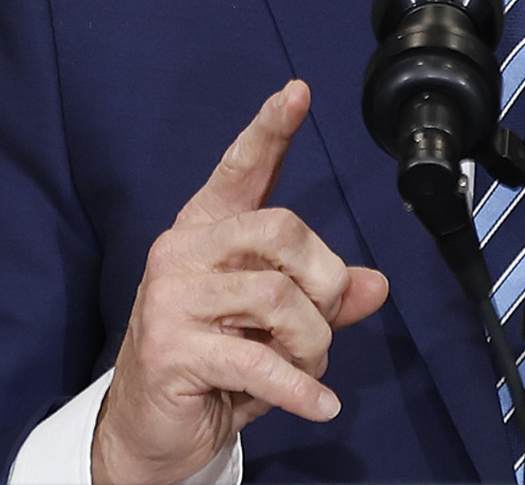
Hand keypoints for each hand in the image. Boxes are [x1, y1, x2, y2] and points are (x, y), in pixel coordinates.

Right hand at [92, 81, 392, 483]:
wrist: (150, 431)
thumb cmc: (213, 370)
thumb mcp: (275, 332)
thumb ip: (322, 301)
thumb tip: (375, 284)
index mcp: (204, 234)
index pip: (240, 171)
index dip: (269, 131)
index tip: (296, 92)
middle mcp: (181, 253)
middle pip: (279, 229)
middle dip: (323, 280)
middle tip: (324, 324)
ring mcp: (171, 298)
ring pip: (276, 298)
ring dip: (313, 345)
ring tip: (308, 370)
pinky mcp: (171, 347)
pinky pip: (259, 360)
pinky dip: (301, 388)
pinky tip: (319, 405)